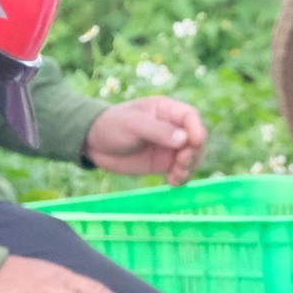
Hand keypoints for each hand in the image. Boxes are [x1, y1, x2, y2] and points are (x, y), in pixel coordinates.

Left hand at [85, 97, 206, 184]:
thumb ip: (158, 131)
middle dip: (193, 153)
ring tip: (175, 177)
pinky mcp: (165, 163)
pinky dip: (182, 178)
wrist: (94, 144)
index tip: (194, 143)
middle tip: (180, 163)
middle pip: (196, 139)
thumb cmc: (112, 125)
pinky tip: (172, 183)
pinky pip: (181, 171)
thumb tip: (184, 139)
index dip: (197, 129)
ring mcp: (170, 146)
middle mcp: (173, 128)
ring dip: (189, 168)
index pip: (190, 117)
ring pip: (192, 157)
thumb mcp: (133, 125)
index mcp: (167, 110)